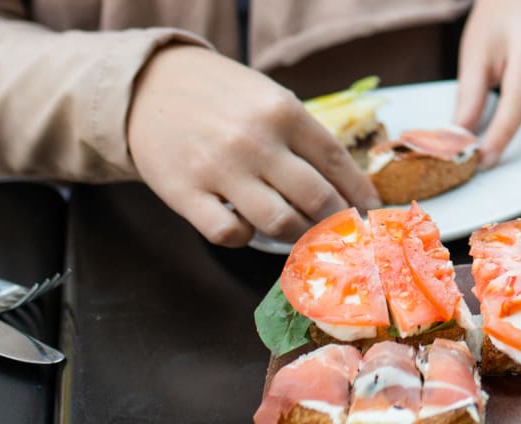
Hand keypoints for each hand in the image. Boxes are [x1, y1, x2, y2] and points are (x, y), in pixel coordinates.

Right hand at [127, 45, 380, 246]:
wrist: (149, 87)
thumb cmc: (221, 96)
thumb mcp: (268, 98)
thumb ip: (304, 136)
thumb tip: (347, 185)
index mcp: (283, 112)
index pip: (337, 163)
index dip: (359, 193)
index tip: (370, 211)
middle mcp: (255, 141)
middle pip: (317, 198)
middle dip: (338, 222)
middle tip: (342, 232)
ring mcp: (219, 169)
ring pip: (280, 222)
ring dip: (299, 236)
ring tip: (302, 234)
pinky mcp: (186, 194)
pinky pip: (231, 235)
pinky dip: (247, 238)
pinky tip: (248, 226)